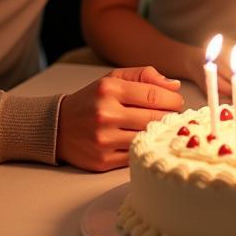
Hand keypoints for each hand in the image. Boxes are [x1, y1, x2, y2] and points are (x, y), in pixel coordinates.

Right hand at [56, 66, 183, 171]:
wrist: (58, 127)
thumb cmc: (92, 100)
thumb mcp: (113, 78)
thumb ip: (144, 76)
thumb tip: (175, 86)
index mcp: (110, 90)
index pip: (154, 96)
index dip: (173, 100)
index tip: (178, 102)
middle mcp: (106, 114)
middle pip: (154, 118)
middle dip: (170, 117)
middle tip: (174, 116)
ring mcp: (104, 139)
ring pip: (147, 138)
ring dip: (159, 134)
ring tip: (162, 128)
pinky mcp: (103, 160)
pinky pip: (135, 156)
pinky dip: (145, 148)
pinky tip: (147, 141)